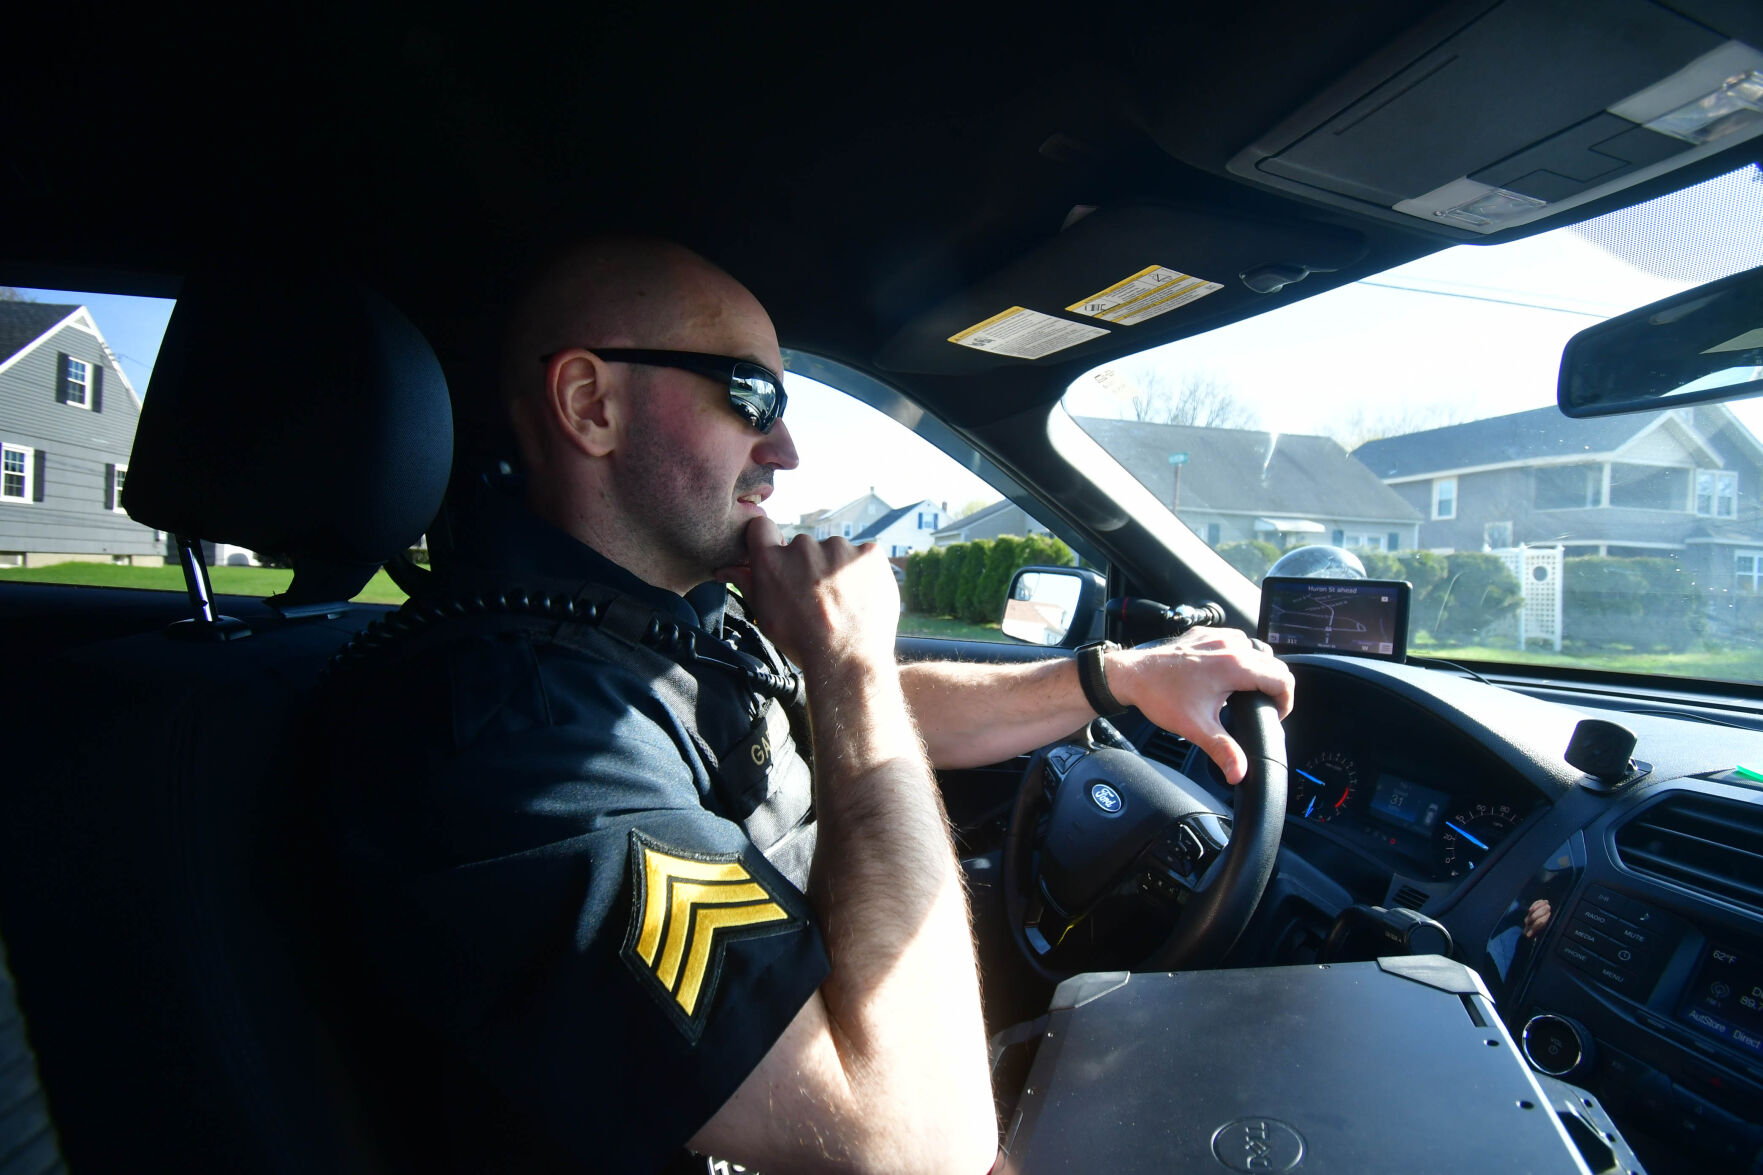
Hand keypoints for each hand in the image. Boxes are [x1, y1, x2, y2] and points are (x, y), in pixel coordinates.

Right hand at [715, 515, 899, 672]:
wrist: (846, 658)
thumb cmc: (802, 641)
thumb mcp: (765, 615)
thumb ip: (747, 583)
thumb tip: (725, 569)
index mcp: (771, 560)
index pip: (762, 527)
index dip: (770, 541)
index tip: (780, 559)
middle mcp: (803, 546)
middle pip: (803, 545)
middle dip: (809, 565)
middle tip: (818, 597)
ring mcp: (838, 548)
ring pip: (835, 551)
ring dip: (837, 568)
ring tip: (842, 602)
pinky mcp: (868, 553)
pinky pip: (863, 555)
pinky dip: (863, 571)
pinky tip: (861, 596)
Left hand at [1109, 627, 1294, 785]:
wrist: (1132, 675)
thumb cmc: (1161, 696)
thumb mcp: (1196, 728)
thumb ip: (1224, 751)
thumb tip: (1239, 773)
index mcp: (1235, 666)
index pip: (1282, 679)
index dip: (1286, 702)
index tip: (1275, 715)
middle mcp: (1230, 645)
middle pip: (1273, 664)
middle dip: (1274, 688)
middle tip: (1262, 708)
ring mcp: (1217, 636)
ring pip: (1256, 651)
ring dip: (1257, 671)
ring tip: (1245, 693)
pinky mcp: (1205, 633)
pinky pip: (1235, 642)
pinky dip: (1238, 657)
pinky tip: (1225, 675)